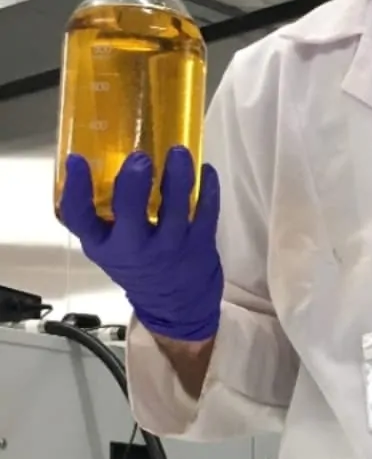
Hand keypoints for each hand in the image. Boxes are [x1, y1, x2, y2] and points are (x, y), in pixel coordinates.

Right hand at [59, 148, 222, 342]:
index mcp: (104, 245)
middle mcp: (134, 248)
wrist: (176, 306)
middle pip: (130, 212)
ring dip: (179, 178)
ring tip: (179, 152)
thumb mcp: (108, 247)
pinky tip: (206, 170)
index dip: (76, 188)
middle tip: (140, 157)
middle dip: (135, 183)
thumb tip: (98, 160)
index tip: (77, 160)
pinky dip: (208, 190)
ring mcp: (171, 246)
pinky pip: (207, 213)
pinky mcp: (200, 245)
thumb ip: (101, 215)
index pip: (80, 217)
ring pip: (176, 209)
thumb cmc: (138, 266)